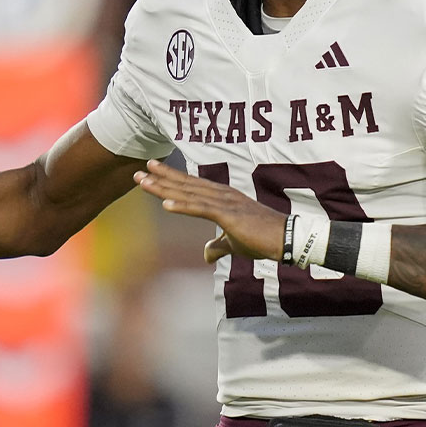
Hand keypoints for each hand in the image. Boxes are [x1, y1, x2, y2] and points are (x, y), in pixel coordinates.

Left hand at [134, 160, 287, 263]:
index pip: (192, 187)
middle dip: (161, 178)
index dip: (171, 179)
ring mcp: (225, 203)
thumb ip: (219, 246)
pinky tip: (165, 204)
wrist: (285, 239)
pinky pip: (202, 210)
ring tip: (144, 181)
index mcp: (224, 198)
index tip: (152, 172)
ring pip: (189, 194)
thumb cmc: (263, 240)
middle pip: (186, 185)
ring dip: (165, 188)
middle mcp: (222, 195)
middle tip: (140, 171)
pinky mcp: (229, 215)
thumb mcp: (236, 243)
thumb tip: (206, 255)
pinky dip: (183, 206)